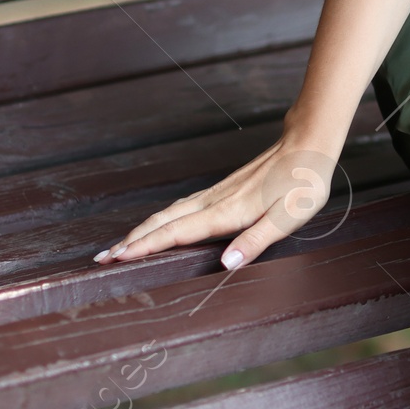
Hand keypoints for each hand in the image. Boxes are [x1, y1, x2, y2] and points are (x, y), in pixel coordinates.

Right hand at [95, 135, 340, 270]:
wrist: (307, 144)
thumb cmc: (302, 183)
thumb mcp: (287, 218)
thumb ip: (255, 241)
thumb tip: (226, 264)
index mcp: (226, 212)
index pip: (176, 232)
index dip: (146, 246)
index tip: (119, 257)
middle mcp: (214, 202)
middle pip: (163, 222)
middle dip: (132, 240)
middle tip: (102, 257)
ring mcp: (216, 194)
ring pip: (168, 213)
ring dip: (141, 230)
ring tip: (120, 245)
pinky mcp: (221, 191)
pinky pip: (181, 207)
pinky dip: (160, 219)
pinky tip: (157, 224)